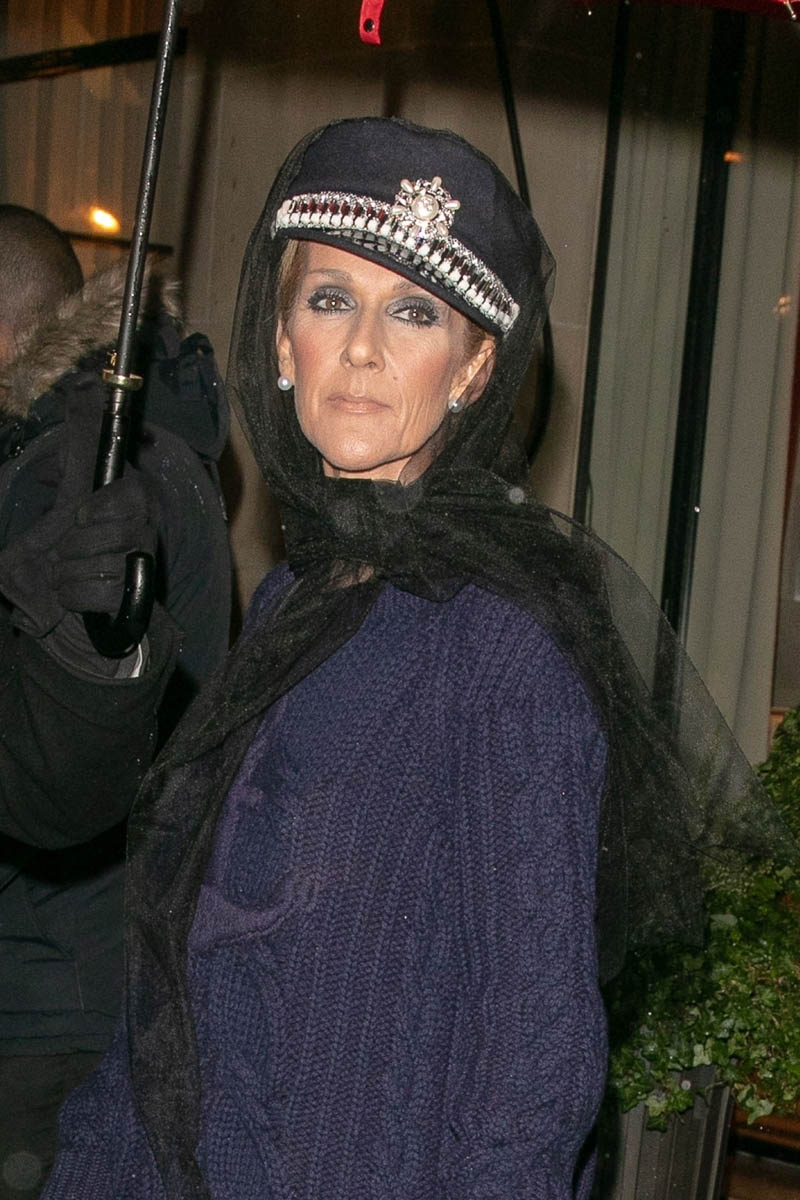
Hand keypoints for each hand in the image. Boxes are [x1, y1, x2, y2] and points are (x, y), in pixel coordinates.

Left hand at [0, 388, 157, 636]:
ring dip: (70, 572)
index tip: (78, 516)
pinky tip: (69, 594)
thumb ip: (74, 455)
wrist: (112, 600)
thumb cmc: (89, 539)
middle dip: (77, 546)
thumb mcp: (77, 492)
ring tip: (62, 575)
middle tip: (64, 552)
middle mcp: (150, 530)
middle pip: (117, 533)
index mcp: (138, 500)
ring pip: (104, 564)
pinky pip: (102, 594)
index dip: (104, 506)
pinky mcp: (139, 599)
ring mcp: (147, 565)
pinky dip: (75, 596)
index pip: (132, 494)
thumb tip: (72, 408)